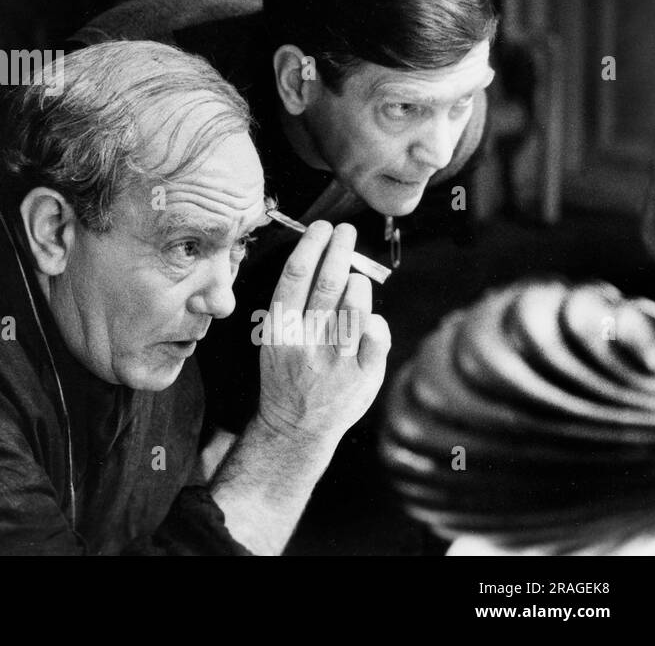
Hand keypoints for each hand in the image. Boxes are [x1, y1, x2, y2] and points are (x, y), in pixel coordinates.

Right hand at [255, 221, 390, 445]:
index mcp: (280, 329)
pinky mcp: (362, 377)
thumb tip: (328, 263)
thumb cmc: (289, 372)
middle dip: (340, 250)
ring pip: (355, 306)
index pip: (295, 276)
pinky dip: (376, 321)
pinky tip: (369, 320)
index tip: (322, 227)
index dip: (311, 245)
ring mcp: (335, 360)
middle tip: (347, 231)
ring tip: (356, 278)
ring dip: (359, 283)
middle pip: (327, 283)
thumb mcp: (276, 339)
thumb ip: (297, 306)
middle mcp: (306, 342)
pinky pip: (378, 335)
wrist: (295, 426)